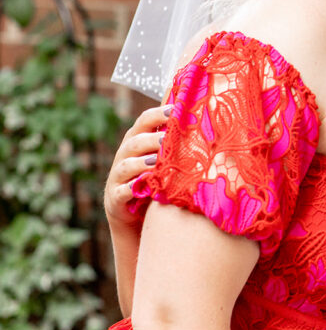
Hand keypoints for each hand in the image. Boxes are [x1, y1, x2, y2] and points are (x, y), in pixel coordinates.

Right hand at [104, 105, 168, 231]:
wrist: (137, 219)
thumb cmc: (157, 183)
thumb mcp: (166, 162)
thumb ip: (176, 144)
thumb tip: (205, 121)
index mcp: (138, 143)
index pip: (143, 122)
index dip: (157, 114)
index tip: (174, 110)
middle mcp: (125, 157)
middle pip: (133, 142)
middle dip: (149, 139)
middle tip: (166, 139)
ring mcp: (118, 178)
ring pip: (126, 166)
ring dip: (141, 163)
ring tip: (156, 162)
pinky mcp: (115, 199)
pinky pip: (121, 192)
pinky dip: (130, 189)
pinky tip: (141, 187)